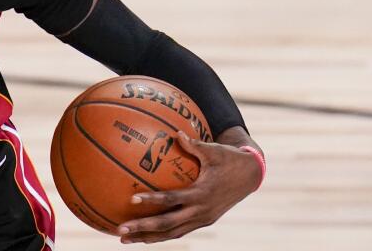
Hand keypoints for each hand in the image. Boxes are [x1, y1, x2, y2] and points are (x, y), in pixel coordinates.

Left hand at [117, 131, 261, 243]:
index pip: (173, 200)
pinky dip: (161, 234)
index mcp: (202, 194)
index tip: (132, 200)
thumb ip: (194, 144)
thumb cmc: (229, 159)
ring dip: (148, 237)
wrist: (250, 175)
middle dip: (143, 229)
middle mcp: (201, 211)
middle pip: (168, 225)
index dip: (153, 200)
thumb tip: (176, 133)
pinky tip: (143, 235)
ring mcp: (202, 219)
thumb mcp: (214, 150)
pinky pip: (178, 231)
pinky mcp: (203, 221)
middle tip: (120, 230)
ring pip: (172, 233)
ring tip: (125, 238)